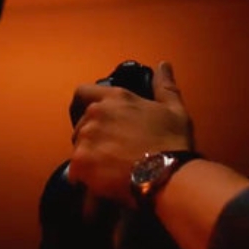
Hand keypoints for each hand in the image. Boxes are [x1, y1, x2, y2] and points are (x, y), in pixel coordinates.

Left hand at [66, 61, 193, 206]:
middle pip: (81, 125)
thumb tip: (163, 66)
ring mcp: (86, 138)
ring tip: (111, 169)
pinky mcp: (80, 162)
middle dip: (91, 136)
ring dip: (89, 156)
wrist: (167, 174)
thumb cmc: (171, 143)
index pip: (82, 93)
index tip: (88, 116)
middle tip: (111, 150)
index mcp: (115, 98)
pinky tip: (104, 182)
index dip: (82, 105)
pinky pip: (75, 170)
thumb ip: (164, 86)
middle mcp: (96, 114)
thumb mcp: (174, 110)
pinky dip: (86, 176)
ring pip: (78, 147)